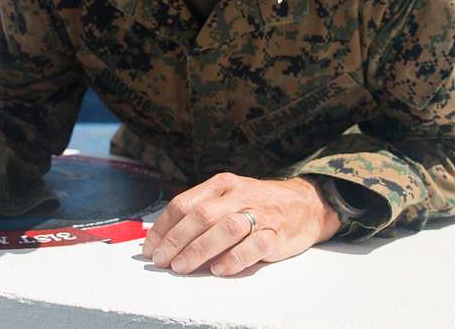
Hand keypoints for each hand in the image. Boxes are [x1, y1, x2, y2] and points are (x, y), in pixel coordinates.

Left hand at [141, 173, 340, 276]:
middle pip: (201, 215)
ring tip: (182, 267)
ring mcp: (259, 213)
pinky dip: (234, 259)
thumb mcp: (229, 196)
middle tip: (161, 261)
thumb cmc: (257, 204)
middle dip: (176, 240)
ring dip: (199, 249)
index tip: (150, 248)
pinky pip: (254, 246)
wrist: (305, 203)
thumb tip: (164, 237)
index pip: (184, 203)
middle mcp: (239, 195)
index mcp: (221, 184)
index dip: (163, 227)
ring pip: (226, 228)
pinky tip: (219, 269)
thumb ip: (201, 211)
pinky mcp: (277, 234)